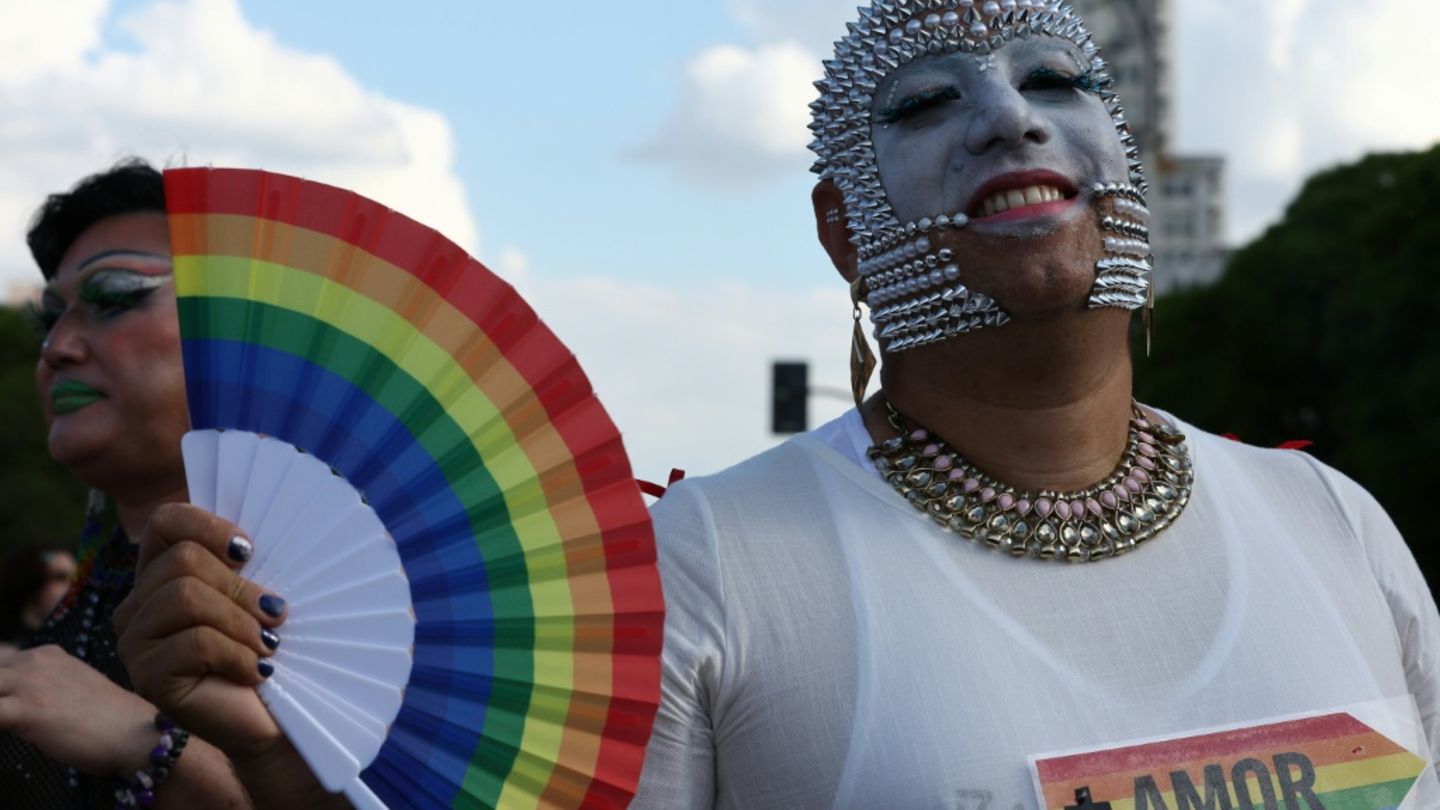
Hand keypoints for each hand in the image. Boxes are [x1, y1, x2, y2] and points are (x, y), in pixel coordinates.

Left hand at [0, 644, 157, 775]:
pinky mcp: (26, 709)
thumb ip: (42, 688)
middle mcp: (35, 661)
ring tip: (11, 719)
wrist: (136, 733)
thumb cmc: (107, 721)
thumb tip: (14, 704)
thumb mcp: (71, 689)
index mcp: (46, 654)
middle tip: (11, 715)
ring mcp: (29, 683)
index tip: (12, 705)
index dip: (2, 688)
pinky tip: (7, 728)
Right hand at [114, 503, 285, 759]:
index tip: (251, 551)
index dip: (210, 527)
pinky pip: (195, 642)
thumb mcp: (260, 594)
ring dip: (242, 623)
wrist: (277, 719)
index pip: (166, 522)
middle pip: (182, 561)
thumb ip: (245, 560)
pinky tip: (256, 672)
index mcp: (161, 575)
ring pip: (186, 597)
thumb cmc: (271, 649)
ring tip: (267, 646)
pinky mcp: (146, 677)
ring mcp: (135, 642)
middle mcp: (137, 605)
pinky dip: (238, 655)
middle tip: (274, 617)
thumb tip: (249, 532)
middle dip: (240, 588)